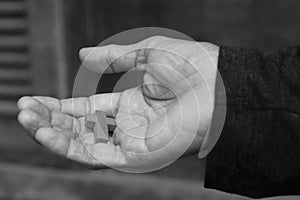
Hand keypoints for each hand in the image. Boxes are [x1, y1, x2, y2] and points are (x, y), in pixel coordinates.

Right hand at [18, 36, 218, 171]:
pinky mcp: (137, 157)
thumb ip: (113, 58)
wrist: (220, 87)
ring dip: (53, 133)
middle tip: (23, 109)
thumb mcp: (146, 53)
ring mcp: (132, 142)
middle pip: (81, 126)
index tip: (34, 99)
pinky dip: (69, 146)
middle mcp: (129, 125)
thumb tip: (82, 55)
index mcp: (132, 103)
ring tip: (26, 119)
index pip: (88, 107)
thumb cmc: (192, 67)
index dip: (60, 104)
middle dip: (51, 119)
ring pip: (84, 144)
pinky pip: (96, 155)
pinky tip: (46, 132)